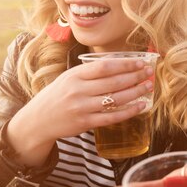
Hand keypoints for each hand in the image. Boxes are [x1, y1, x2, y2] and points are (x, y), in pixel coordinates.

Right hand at [7, 58, 152, 165]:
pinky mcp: (85, 123)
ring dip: (135, 92)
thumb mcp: (69, 78)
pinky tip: (140, 106)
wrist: (37, 121)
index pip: (104, 67)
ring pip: (115, 99)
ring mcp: (81, 108)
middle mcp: (77, 90)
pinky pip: (112, 117)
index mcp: (74, 75)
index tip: (140, 62)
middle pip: (113, 82)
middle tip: (149, 73)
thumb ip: (91, 72)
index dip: (125, 64)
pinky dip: (129, 111)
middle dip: (135, 77)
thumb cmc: (58, 95)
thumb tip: (121, 64)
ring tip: (148, 87)